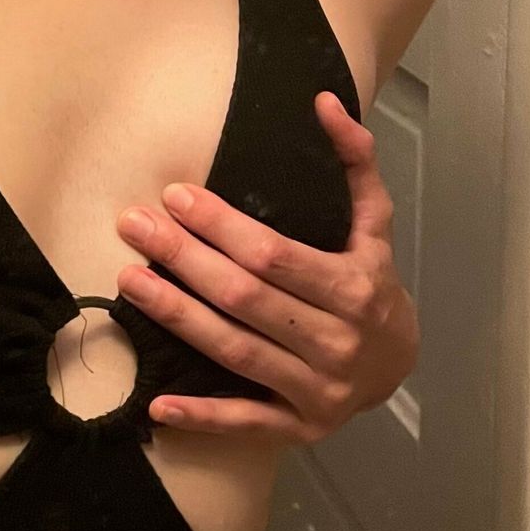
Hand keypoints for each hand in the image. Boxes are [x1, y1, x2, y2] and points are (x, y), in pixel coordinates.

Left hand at [112, 90, 417, 443]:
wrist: (402, 364)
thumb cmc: (373, 280)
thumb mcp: (373, 222)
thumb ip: (353, 160)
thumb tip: (325, 102)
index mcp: (354, 289)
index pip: (273, 255)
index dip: (220, 226)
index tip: (173, 195)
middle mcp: (337, 344)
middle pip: (245, 299)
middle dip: (184, 258)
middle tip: (133, 224)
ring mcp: (318, 392)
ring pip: (234, 352)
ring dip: (176, 317)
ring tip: (127, 281)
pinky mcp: (299, 428)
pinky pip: (245, 423)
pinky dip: (201, 417)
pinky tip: (157, 402)